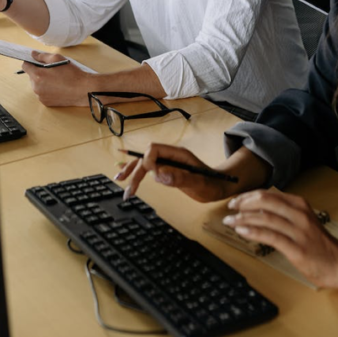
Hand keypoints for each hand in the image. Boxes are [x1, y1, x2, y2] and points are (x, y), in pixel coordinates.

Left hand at [20, 51, 88, 106]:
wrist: (82, 89)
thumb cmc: (71, 73)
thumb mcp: (57, 58)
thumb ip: (42, 56)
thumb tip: (33, 54)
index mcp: (37, 76)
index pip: (25, 66)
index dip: (30, 62)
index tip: (36, 62)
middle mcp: (36, 88)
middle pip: (31, 76)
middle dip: (38, 72)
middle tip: (51, 70)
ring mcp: (40, 96)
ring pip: (36, 85)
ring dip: (42, 81)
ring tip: (55, 79)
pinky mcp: (46, 103)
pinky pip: (42, 93)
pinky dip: (46, 89)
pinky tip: (57, 87)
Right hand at [115, 143, 232, 202]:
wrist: (218, 187)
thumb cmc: (212, 184)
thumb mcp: (199, 183)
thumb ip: (180, 178)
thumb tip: (159, 175)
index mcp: (178, 154)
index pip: (154, 149)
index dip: (148, 161)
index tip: (153, 176)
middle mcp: (170, 156)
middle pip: (146, 157)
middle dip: (134, 169)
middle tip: (126, 185)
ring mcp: (168, 163)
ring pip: (144, 162)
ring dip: (132, 171)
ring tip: (119, 180)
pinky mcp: (166, 171)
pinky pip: (149, 169)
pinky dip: (137, 173)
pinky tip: (126, 177)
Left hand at [223, 189, 337, 289]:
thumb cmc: (318, 243)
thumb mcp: (302, 220)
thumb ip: (284, 213)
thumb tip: (257, 210)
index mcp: (299, 204)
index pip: (268, 194)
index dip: (249, 196)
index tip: (236, 201)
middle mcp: (298, 214)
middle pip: (265, 201)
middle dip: (244, 203)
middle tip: (230, 208)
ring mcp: (298, 230)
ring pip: (265, 218)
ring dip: (243, 218)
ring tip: (230, 221)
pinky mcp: (296, 247)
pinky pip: (270, 236)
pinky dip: (253, 232)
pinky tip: (241, 231)